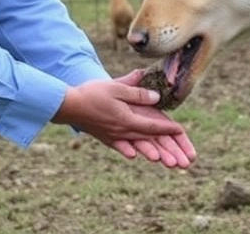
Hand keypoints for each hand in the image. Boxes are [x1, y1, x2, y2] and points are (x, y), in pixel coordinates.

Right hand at [52, 71, 196, 168]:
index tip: (182, 131)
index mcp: (128, 120)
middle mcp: (123, 131)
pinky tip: (132, 155)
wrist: (68, 106)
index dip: (169, 129)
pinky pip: (119, 145)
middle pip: (149, 141)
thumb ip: (137, 93)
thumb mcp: (117, 88)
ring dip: (151, 153)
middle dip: (166, 150)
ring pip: (136, 145)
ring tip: (162, 161)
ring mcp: (113, 136)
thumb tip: (156, 98)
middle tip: (180, 160)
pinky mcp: (103, 136)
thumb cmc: (92, 93)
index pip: (154, 126)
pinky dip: (128, 149)